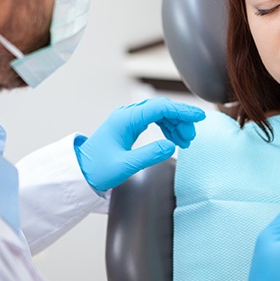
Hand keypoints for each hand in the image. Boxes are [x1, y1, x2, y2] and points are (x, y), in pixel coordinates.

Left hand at [76, 97, 205, 191]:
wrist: (80, 173)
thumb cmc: (98, 169)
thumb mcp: (125, 166)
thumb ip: (149, 155)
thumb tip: (171, 146)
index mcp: (126, 120)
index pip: (160, 108)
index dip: (182, 111)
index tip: (199, 117)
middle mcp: (127, 115)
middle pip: (161, 108)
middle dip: (180, 119)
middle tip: (191, 138)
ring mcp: (128, 119)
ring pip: (159, 113)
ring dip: (175, 124)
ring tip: (185, 141)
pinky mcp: (129, 126)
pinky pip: (153, 120)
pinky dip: (166, 127)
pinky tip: (173, 139)